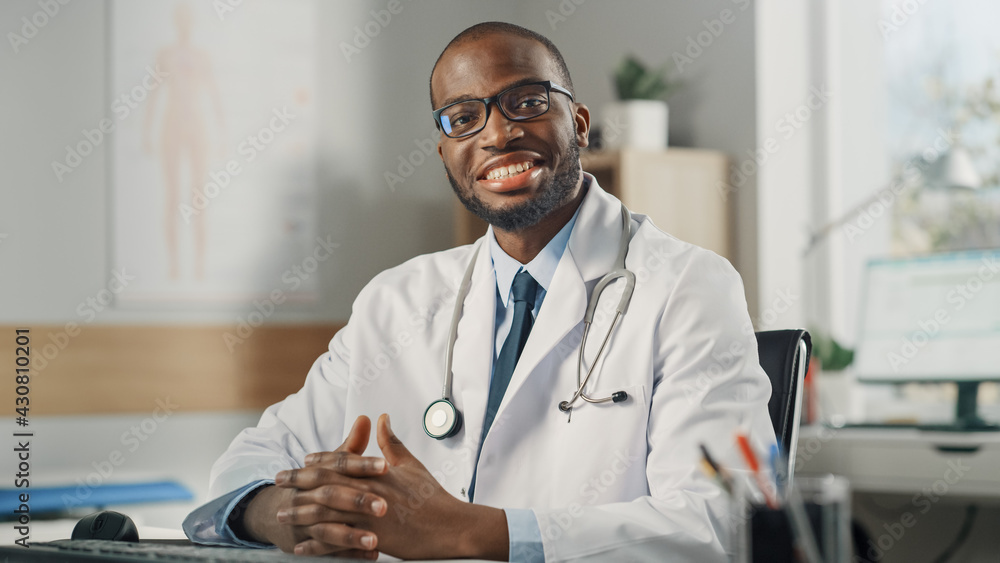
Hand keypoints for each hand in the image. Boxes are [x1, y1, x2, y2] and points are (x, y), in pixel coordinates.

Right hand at [247, 416, 388, 556]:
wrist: (275, 512)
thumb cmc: (315, 485)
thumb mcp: (330, 465)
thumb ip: (351, 446)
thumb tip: (367, 418)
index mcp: (317, 473)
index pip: (339, 465)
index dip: (362, 465)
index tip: (386, 466)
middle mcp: (307, 496)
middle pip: (332, 496)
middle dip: (357, 501)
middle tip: (385, 506)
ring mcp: (304, 522)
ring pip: (327, 528)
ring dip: (351, 534)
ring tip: (375, 539)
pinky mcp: (306, 543)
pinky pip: (327, 551)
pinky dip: (348, 554)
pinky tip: (371, 555)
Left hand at [283, 414, 509, 559]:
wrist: (450, 525)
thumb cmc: (433, 496)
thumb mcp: (411, 464)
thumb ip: (391, 442)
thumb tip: (381, 419)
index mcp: (375, 473)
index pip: (339, 462)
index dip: (318, 461)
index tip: (302, 460)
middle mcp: (366, 492)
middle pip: (323, 484)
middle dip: (297, 482)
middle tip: (278, 481)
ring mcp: (366, 517)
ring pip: (323, 512)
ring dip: (300, 513)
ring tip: (282, 514)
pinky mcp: (369, 539)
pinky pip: (334, 542)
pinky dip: (315, 545)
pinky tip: (300, 547)